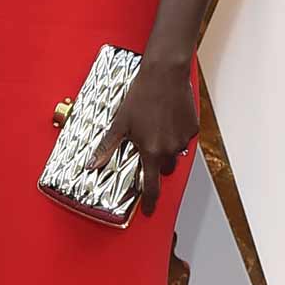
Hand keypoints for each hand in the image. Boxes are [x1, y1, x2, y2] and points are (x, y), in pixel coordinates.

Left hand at [92, 58, 196, 216]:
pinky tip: (166, 118)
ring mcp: (183, 139)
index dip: (149, 202)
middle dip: (156, 163)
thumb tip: (91, 165)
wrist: (164, 74)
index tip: (148, 210)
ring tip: (156, 126)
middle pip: (164, 168)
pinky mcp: (193, 128)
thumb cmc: (141, 96)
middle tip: (147, 146)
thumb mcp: (119, 123)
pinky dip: (176, 133)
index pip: (151, 187)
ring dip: (166, 147)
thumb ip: (106, 147)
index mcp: (151, 151)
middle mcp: (170, 149)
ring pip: (175, 152)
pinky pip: (184, 138)